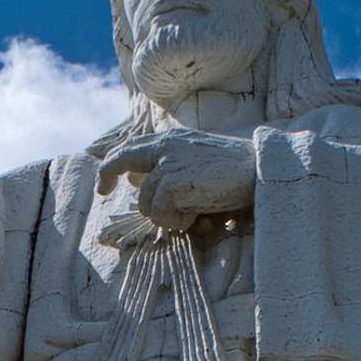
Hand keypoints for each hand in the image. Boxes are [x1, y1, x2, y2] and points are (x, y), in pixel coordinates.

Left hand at [96, 130, 254, 230]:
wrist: (258, 168)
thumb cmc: (232, 169)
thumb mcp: (194, 159)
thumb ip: (165, 165)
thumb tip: (133, 179)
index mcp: (169, 139)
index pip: (130, 146)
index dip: (113, 163)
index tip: (106, 180)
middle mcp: (164, 146)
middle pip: (120, 159)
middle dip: (106, 175)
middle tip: (102, 191)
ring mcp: (167, 163)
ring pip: (144, 201)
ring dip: (164, 215)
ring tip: (191, 212)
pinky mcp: (173, 182)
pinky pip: (159, 212)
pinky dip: (175, 221)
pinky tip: (195, 216)